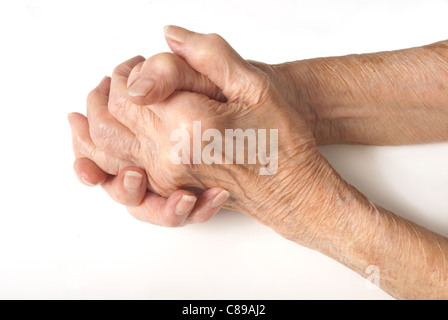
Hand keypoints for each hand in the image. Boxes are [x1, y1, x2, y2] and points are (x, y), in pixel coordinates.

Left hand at [70, 26, 330, 231]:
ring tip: (84, 110)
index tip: (139, 64)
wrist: (291, 185)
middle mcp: (170, 158)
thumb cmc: (281, 138)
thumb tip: (167, 36)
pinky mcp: (168, 189)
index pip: (127, 93)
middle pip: (110, 122)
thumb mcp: (254, 84)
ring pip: (106, 151)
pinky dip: (98, 160)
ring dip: (90, 127)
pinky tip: (89, 152)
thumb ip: (207, 54)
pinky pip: (119, 176)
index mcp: (188, 127)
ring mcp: (167, 179)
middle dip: (104, 94)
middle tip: (115, 78)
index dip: (126, 73)